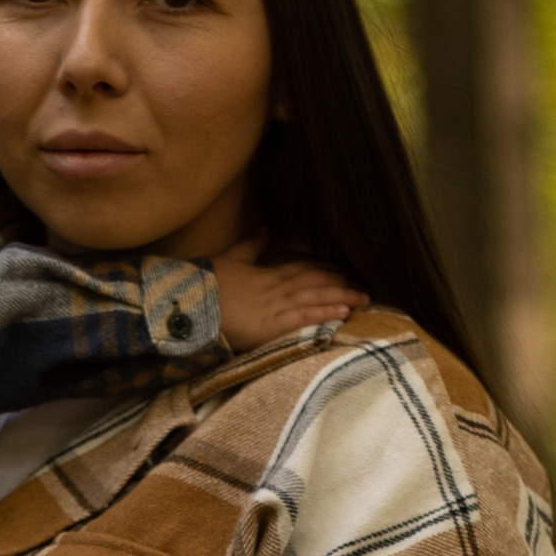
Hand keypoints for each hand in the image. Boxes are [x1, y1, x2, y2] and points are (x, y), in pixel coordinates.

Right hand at [214, 237, 366, 353]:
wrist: (189, 303)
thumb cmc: (205, 285)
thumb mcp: (230, 260)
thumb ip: (251, 246)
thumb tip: (265, 229)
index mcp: (267, 274)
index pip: (305, 268)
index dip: (328, 270)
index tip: (347, 271)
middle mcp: (276, 288)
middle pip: (317, 281)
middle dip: (343, 282)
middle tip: (367, 284)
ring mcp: (275, 306)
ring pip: (316, 297)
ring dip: (343, 297)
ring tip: (365, 298)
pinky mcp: (270, 326)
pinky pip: (303, 317)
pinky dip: (324, 313)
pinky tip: (344, 312)